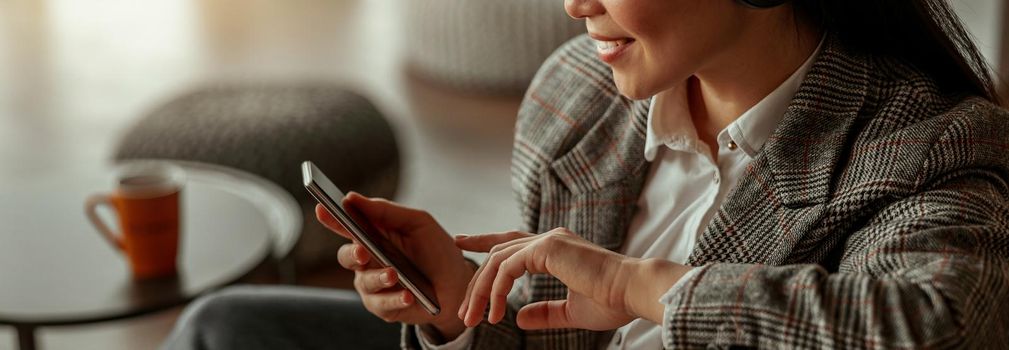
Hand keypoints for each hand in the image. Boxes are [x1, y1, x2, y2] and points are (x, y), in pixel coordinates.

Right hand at [317, 193, 472, 340]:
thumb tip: (352, 198)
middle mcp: (368, 261)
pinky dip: (395, 299)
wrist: (458, 284)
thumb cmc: (436, 250)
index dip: (331, 218)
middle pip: (347, 257)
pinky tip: (407, 295)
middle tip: (363, 251)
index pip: (346, 226)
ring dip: (379, 278)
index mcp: (373, 236)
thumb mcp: (418, 222)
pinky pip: (382, 305)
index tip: (322, 209)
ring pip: (364, 282)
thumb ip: (386, 211)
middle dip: (353, 254)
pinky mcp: (385, 308)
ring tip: (394, 275)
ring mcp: (374, 286)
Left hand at [456, 228, 689, 329]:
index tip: (462, 242)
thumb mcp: (571, 312)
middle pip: (499, 252)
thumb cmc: (613, 301)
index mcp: (557, 248)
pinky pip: (507, 268)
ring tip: (473, 318)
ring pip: (498, 260)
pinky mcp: (548, 248)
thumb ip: (545, 312)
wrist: (634, 292)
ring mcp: (549, 240)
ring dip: (481, 291)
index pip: (512, 242)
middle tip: (462, 309)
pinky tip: (494, 312)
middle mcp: (550, 239)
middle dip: (476, 280)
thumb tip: (519, 317)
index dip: (485, 242)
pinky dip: (496, 291)